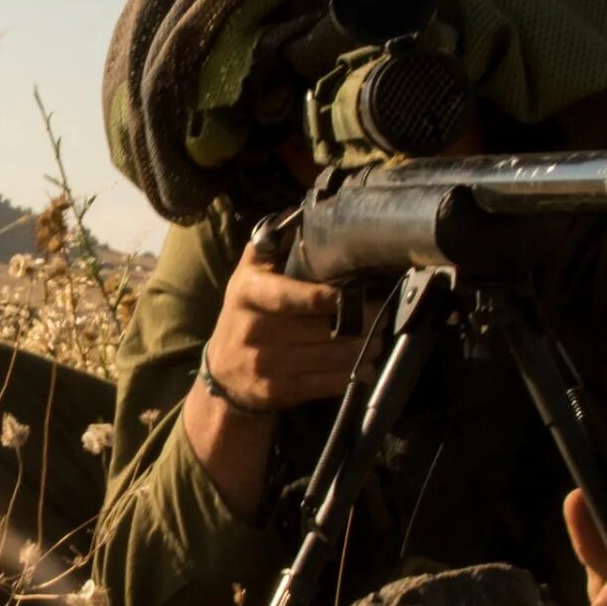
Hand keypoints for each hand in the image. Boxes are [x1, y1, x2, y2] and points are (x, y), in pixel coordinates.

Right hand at [201, 241, 374, 413]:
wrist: (223, 373)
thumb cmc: (246, 315)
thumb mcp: (246, 277)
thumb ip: (267, 246)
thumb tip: (299, 214)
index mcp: (247, 293)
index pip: (288, 295)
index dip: (324, 297)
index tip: (354, 294)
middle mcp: (252, 329)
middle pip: (318, 328)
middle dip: (358, 323)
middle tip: (383, 315)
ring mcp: (264, 364)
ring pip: (327, 356)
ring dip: (361, 350)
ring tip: (379, 340)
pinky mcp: (276, 391)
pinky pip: (322, 383)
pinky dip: (349, 376)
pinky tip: (365, 368)